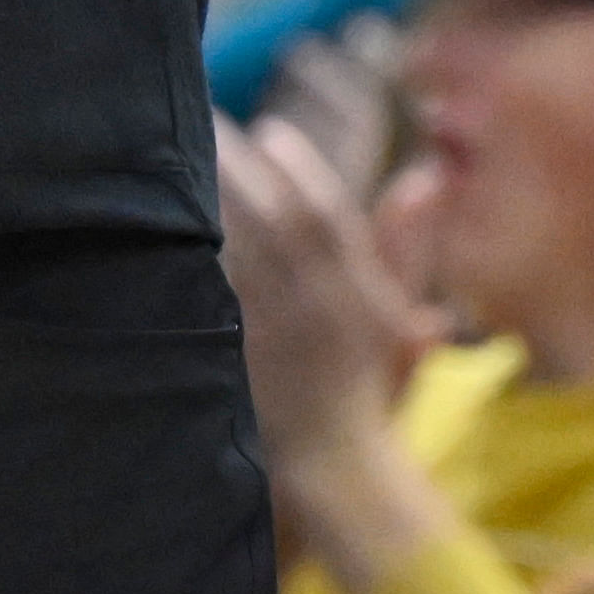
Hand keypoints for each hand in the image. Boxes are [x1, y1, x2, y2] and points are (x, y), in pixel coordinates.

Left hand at [216, 111, 440, 478]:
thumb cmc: (371, 388)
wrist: (342, 469)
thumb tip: (423, 176)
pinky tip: (170, 227)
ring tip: (184, 160)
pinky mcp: (244, 357)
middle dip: (244, 168)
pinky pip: (217, 295)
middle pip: (279, 222)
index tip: (271, 131)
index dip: (301, 169)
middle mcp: (324, 307)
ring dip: (214, 200)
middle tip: (209, 124)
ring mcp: (283, 333)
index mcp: (364, 294)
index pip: (332, 217)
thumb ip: (407, 246)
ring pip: (244, 252)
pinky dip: (197, 257)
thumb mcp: (401, 316)